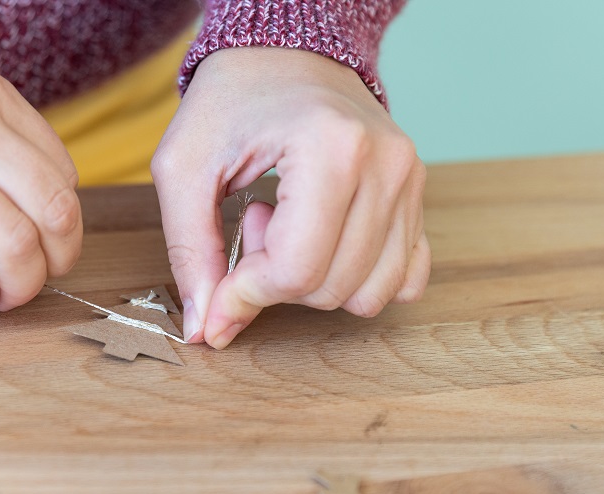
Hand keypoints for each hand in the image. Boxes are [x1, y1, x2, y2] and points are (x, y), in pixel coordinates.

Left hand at [152, 47, 429, 347]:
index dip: (246, 296)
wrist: (286, 55)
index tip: (219, 286)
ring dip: (317, 281)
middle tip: (257, 223)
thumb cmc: (232, 100)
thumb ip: (190, 253)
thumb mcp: (185, 168)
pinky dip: (359, 279)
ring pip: (370, 294)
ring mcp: (410, 181)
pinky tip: (326, 240)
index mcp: (331, 148)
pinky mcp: (418, 197)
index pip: (296, 270)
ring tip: (290, 227)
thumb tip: (206, 330)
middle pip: (332, 288)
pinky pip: (404, 278)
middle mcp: (385, 165)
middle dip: (278, 281)